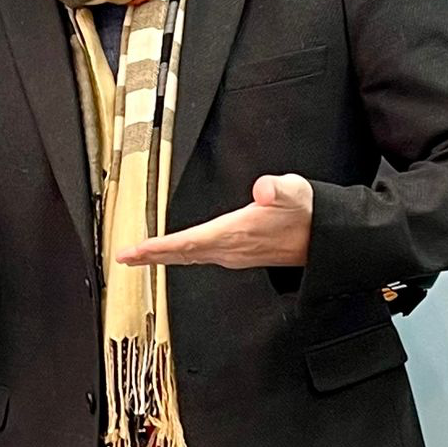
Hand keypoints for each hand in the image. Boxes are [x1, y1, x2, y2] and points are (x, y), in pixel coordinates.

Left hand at [118, 175, 313, 268]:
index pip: (188, 242)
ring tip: (139, 256)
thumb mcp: (296, 192)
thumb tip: (264, 189)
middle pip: (182, 254)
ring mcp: (233, 255)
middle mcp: (230, 249)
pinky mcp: (238, 254)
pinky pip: (199, 256)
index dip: (159, 247)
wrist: (325, 239)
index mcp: (236, 233)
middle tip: (123, 257)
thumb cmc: (307, 212)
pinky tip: (172, 252)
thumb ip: (280, 189)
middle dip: (151, 256)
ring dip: (163, 256)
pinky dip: (180, 254)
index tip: (134, 251)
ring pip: (189, 257)